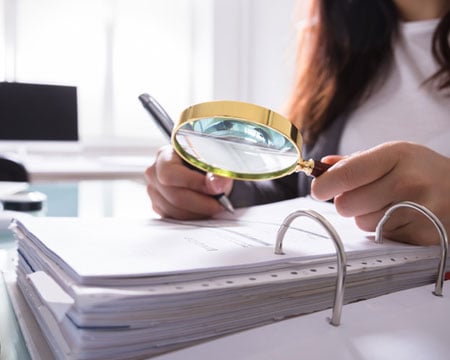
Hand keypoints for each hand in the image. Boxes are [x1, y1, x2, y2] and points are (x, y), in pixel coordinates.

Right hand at [144, 145, 233, 218]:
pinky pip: (174, 218)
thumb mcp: (217, 162)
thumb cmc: (209, 164)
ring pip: (174, 209)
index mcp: (165, 155)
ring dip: (198, 211)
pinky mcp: (159, 205)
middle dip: (200, 202)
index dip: (192, 183)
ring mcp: (154, 190)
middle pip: (172, 195)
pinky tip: (204, 209)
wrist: (206, 171)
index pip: (169, 173)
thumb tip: (215, 186)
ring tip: (214, 205)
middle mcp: (155, 172)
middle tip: (220, 203)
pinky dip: (192, 216)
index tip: (214, 190)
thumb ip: (219, 173)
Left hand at [311, 141, 449, 244]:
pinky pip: (380, 237)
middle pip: (346, 205)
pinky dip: (383, 229)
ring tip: (388, 204)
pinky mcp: (422, 235)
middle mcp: (407, 182)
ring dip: (365, 216)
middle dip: (347, 202)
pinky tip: (401, 216)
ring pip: (361, 223)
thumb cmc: (423, 170)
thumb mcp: (394, 154)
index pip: (345, 175)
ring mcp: (416, 211)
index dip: (324, 185)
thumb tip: (322, 166)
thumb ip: (356, 161)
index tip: (318, 189)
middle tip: (363, 195)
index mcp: (396, 156)